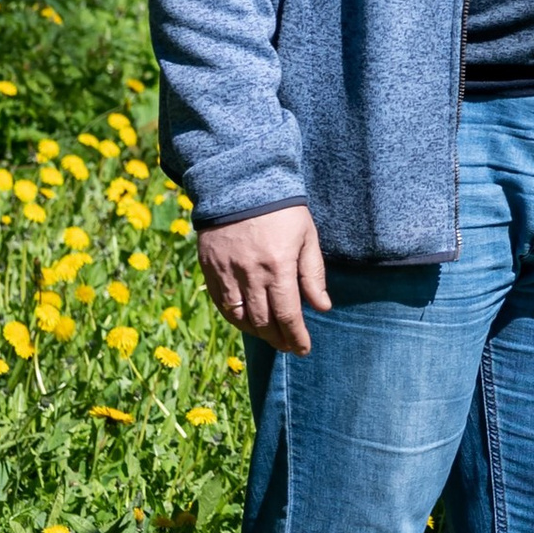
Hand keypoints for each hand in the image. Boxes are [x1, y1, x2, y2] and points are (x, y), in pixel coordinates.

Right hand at [198, 204, 330, 356]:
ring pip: (241, 318)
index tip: (304, 348)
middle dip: (279, 339)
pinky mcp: (211, 269)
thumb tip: (322, 307)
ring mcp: (228, 273)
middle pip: (264, 322)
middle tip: (290, 347)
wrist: (241, 183)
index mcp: (278, 266)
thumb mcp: (307, 236)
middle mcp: (251, 274)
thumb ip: (313, 274)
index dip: (297, 336)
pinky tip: (247, 323)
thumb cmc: (282, 209)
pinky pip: (222, 304)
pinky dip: (235, 319)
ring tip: (271, 337)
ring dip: (257, 333)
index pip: (288, 315)